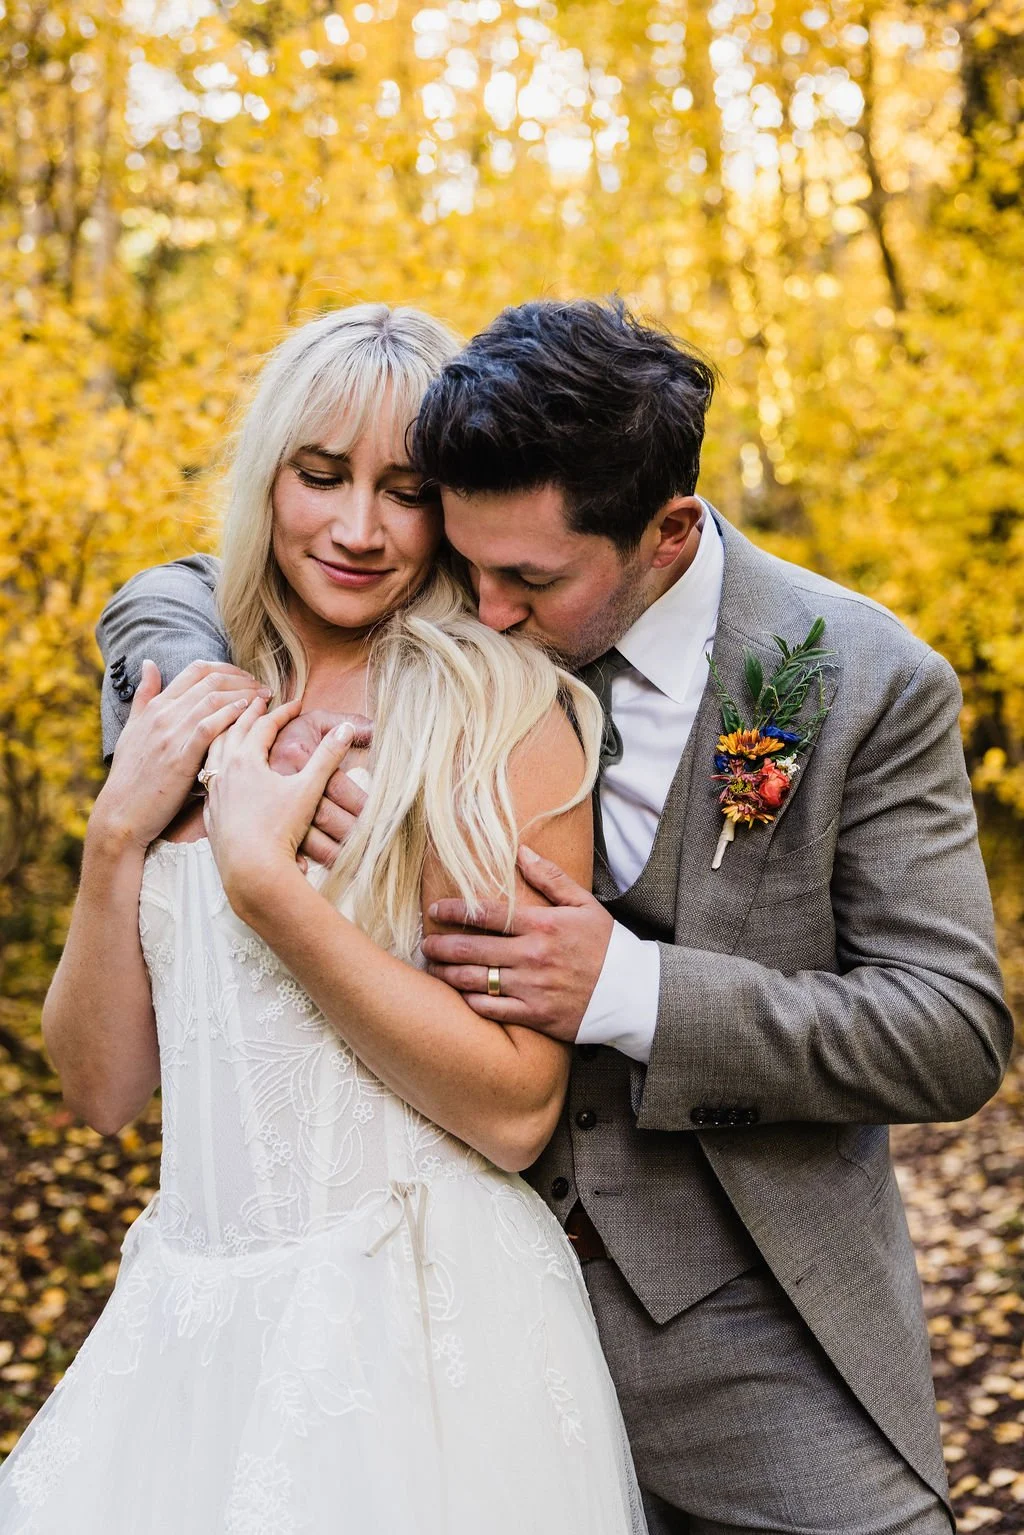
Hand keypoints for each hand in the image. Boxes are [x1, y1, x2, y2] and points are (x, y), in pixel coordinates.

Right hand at [92, 659, 270, 849]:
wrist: (121, 813)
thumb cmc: (130, 775)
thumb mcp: (132, 729)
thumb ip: (144, 696)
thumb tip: (148, 663)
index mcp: (156, 707)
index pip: (196, 671)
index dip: (227, 669)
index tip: (246, 678)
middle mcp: (163, 715)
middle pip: (210, 681)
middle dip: (242, 680)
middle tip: (262, 688)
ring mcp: (171, 736)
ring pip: (213, 700)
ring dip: (244, 695)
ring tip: (264, 698)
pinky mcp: (180, 758)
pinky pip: (208, 728)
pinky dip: (229, 716)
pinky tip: (247, 714)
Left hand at [202, 698, 354, 911]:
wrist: (251, 872)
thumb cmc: (279, 830)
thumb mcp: (308, 790)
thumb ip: (327, 757)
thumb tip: (346, 728)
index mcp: (246, 759)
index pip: (264, 724)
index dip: (282, 711)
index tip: (296, 703)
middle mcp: (224, 771)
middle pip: (233, 730)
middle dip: (248, 712)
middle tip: (258, 700)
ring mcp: (214, 792)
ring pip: (214, 752)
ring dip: (225, 733)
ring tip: (233, 725)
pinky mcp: (210, 814)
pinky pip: (207, 778)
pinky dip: (214, 763)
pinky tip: (220, 770)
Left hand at [420, 847, 613, 1041]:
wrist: (632, 993)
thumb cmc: (607, 946)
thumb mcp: (584, 905)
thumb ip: (551, 878)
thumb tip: (520, 851)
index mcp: (542, 925)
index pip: (487, 914)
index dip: (456, 911)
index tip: (435, 909)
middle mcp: (532, 956)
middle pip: (472, 948)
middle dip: (442, 945)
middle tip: (424, 942)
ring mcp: (532, 988)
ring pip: (476, 981)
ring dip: (448, 974)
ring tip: (433, 968)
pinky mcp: (535, 1015)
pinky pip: (492, 1010)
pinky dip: (470, 1002)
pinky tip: (459, 995)